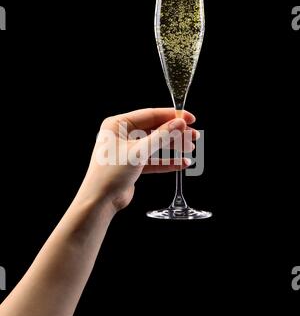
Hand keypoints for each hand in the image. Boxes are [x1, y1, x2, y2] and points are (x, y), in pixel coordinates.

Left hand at [76, 108, 198, 211]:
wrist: (100, 201)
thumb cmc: (111, 174)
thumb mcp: (138, 152)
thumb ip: (161, 137)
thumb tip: (179, 123)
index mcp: (117, 124)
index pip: (149, 115)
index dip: (171, 116)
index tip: (189, 118)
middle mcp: (121, 134)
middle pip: (154, 129)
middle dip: (175, 132)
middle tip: (193, 135)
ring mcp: (127, 149)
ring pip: (155, 144)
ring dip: (173, 146)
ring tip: (190, 147)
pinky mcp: (133, 164)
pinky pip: (154, 159)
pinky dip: (167, 162)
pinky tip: (182, 163)